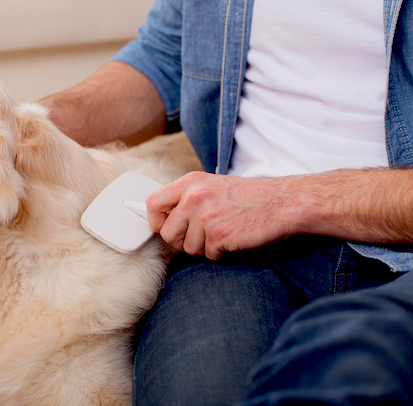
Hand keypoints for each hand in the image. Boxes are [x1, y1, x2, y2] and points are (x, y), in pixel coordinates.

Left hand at [145, 172, 299, 259]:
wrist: (284, 202)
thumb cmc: (250, 197)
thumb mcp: (212, 186)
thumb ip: (188, 198)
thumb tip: (163, 218)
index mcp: (190, 182)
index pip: (153, 204)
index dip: (156, 221)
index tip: (166, 227)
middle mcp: (193, 197)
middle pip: (167, 233)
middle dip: (182, 241)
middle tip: (203, 237)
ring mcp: (205, 216)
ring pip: (187, 248)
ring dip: (205, 248)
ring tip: (224, 233)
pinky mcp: (218, 235)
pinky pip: (209, 255)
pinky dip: (221, 253)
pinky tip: (234, 239)